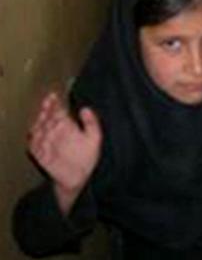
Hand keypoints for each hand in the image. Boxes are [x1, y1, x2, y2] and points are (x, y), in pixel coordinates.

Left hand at [28, 93, 101, 214]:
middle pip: (46, 116)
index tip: (53, 95)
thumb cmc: (87, 158)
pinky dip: (33, 131)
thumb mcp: (96, 138)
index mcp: (65, 126)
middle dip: (46, 107)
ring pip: (37, 126)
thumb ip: (91, 121)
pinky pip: (32, 139)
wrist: (72, 179)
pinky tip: (35, 129)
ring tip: (42, 113)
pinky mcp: (37, 153)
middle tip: (47, 100)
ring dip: (39, 117)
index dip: (54, 102)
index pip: (57, 110)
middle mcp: (51, 132)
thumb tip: (84, 109)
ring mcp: (42, 143)